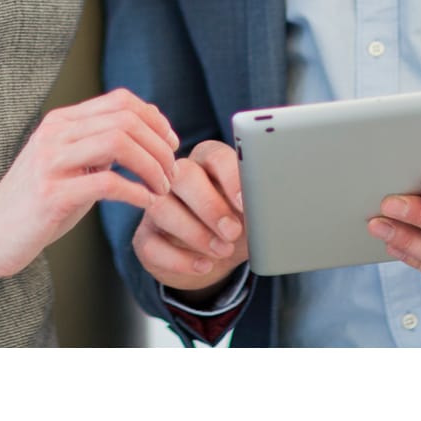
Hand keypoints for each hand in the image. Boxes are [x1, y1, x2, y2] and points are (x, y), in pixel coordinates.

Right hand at [0, 90, 177, 279]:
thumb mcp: (68, 164)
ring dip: (151, 167)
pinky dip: (136, 192)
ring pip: (118, 143)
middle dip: (159, 146)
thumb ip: (97, 147)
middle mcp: (55, 133)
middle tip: (171, 172)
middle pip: (125, 119)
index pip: (120, 100)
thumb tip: (144, 135)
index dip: (155, 118)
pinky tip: (146, 202)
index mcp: (61, 122)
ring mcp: (50, 162)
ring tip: (161, 188)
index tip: (170, 144)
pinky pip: (107, 183)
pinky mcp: (51, 193)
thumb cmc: (35, 203)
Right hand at [133, 139, 249, 294]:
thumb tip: (274, 208)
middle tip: (233, 232)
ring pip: (160, 207)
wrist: (217, 258)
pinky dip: (179, 259)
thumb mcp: (253, 215)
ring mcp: (157, 206)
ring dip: (194, 233)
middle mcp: (178, 178)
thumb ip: (260, 205)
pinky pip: (151, 244)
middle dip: (209, 206)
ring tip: (223, 251)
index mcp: (208, 163)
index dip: (230, 177)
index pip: (214, 154)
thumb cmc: (237, 226)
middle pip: (183, 175)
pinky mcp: (146, 237)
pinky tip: (205, 266)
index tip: (245, 203)